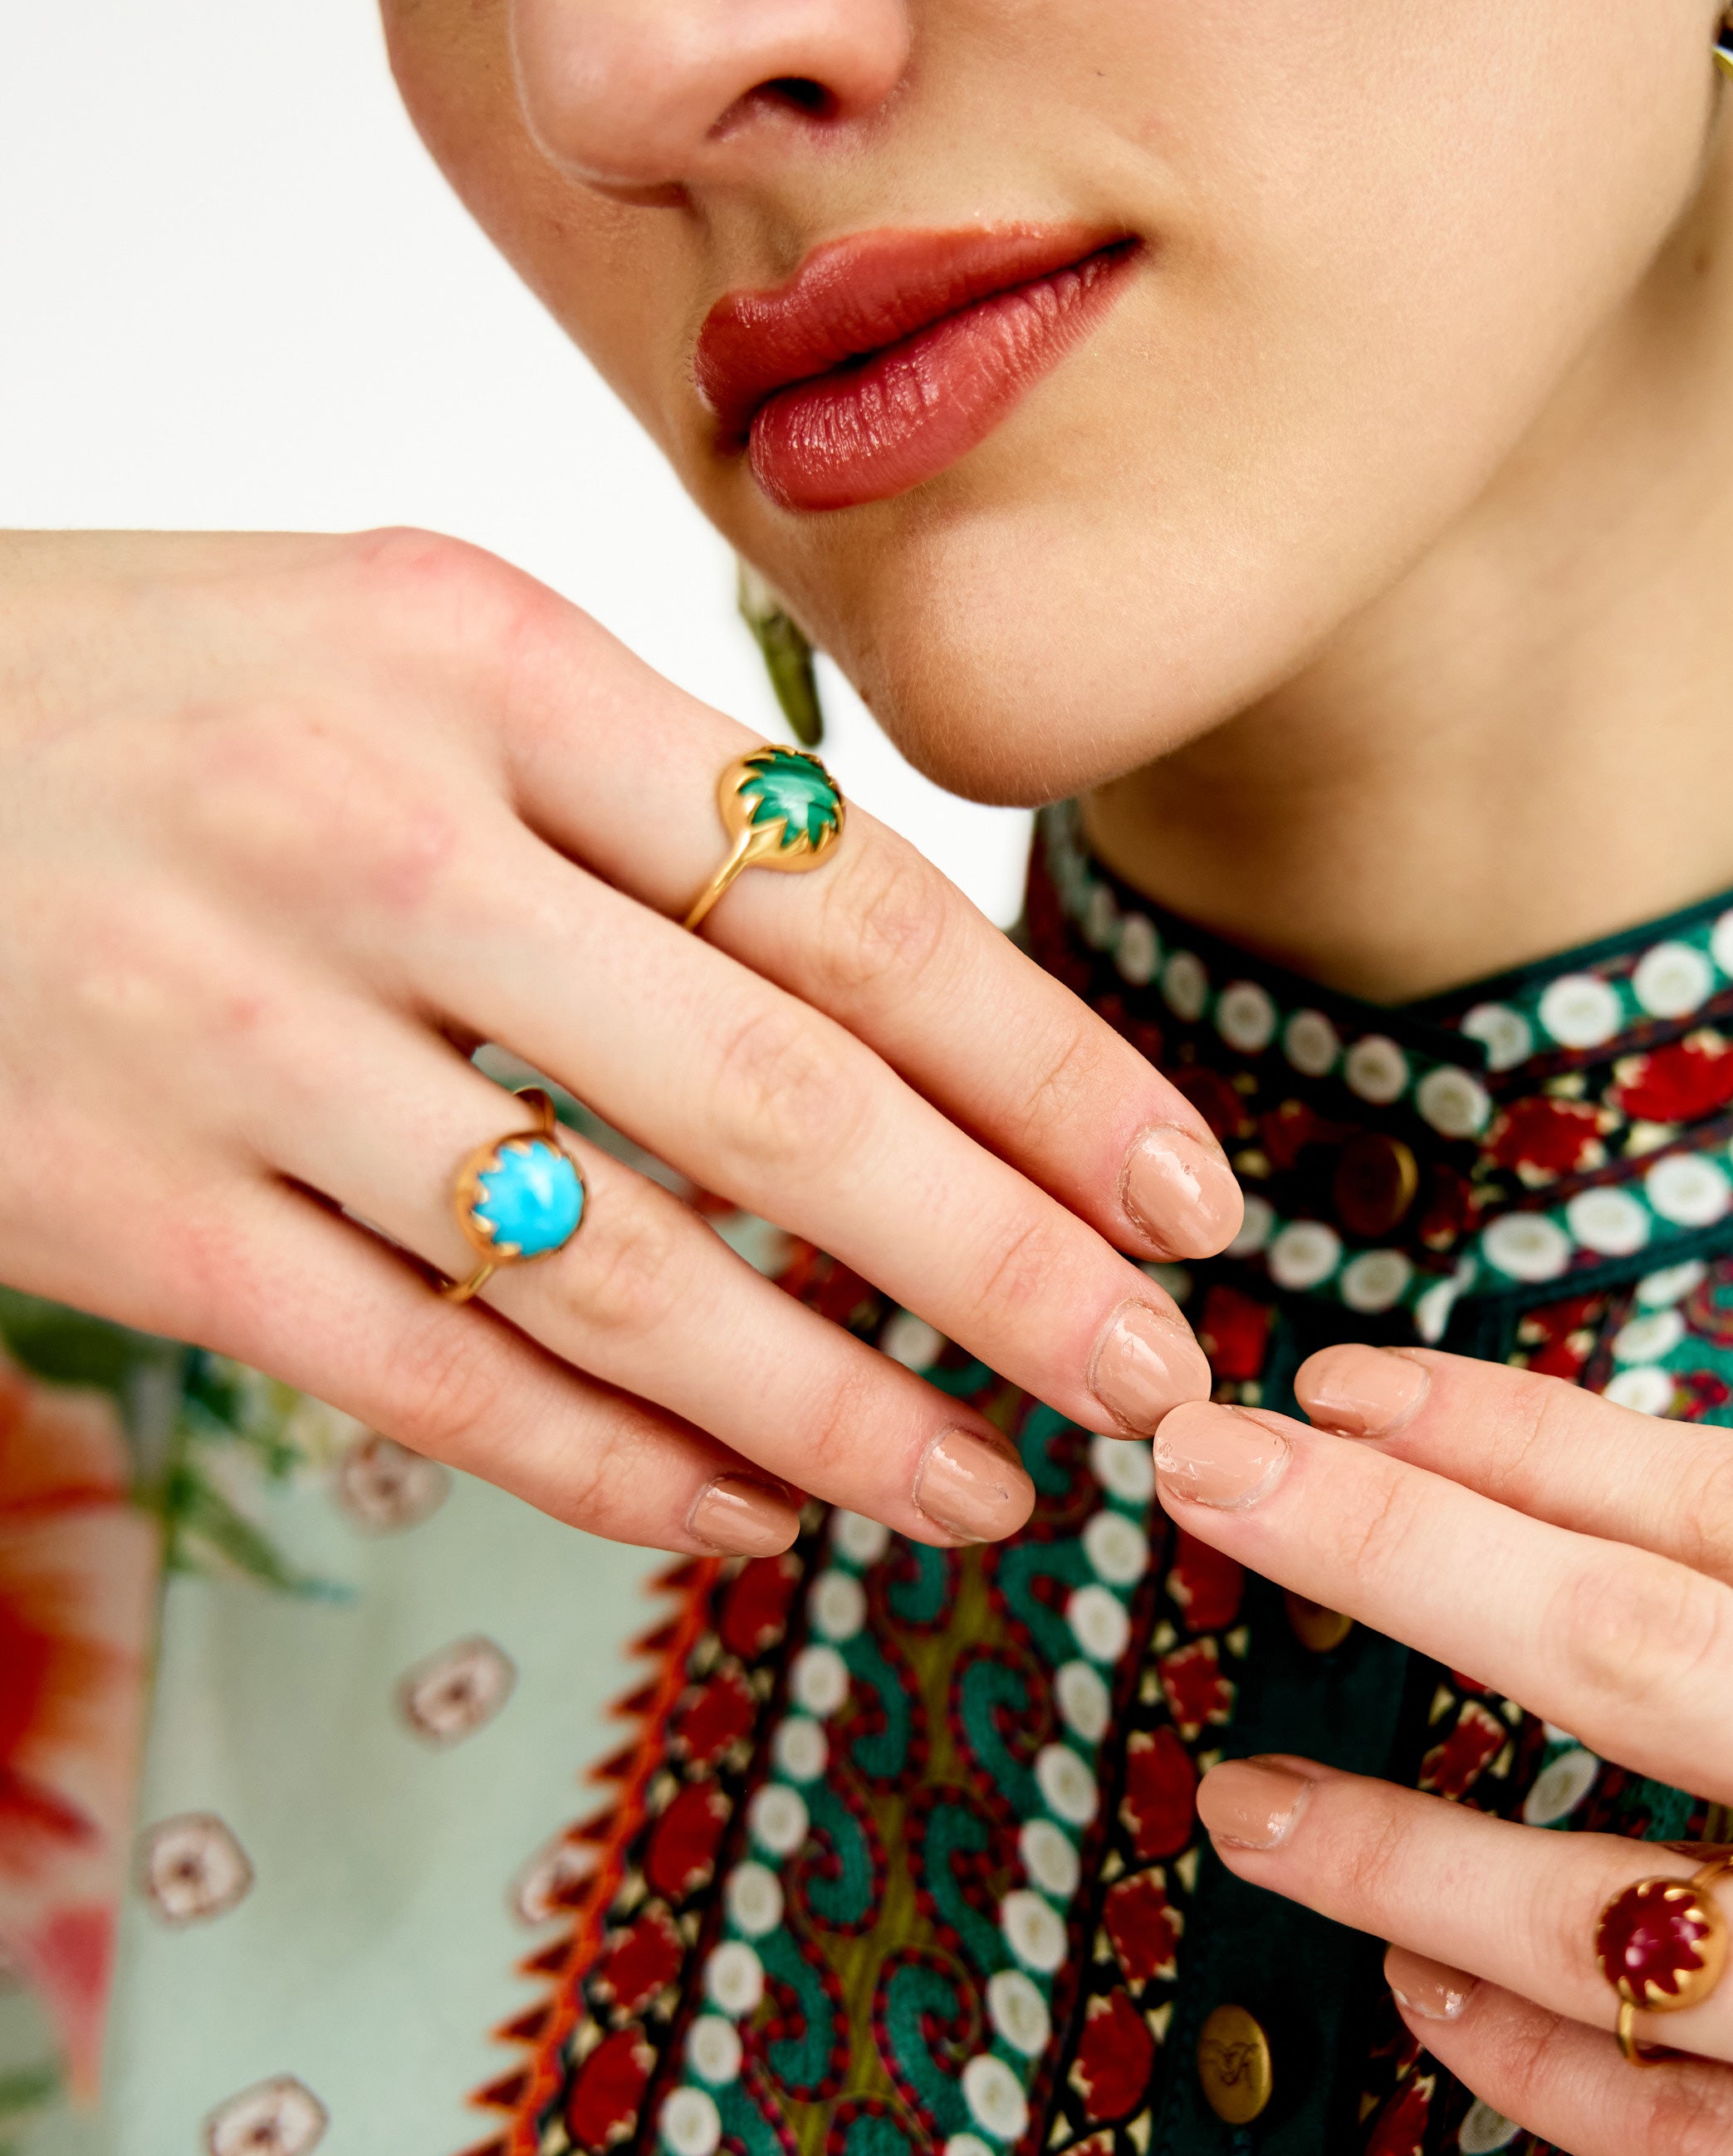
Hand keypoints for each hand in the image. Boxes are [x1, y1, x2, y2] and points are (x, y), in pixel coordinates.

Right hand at [0, 529, 1235, 1552]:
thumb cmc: (137, 692)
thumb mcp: (391, 640)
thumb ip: (628, 786)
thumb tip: (891, 976)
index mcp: (480, 658)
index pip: (843, 895)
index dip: (1044, 1066)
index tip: (1184, 1190)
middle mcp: (376, 839)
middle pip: (776, 1103)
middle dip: (1006, 1268)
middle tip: (1158, 1380)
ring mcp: (239, 1038)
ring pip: (617, 1278)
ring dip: (834, 1411)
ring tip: (984, 1488)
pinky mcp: (125, 1211)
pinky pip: (427, 1376)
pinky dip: (611, 1466)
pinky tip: (742, 1515)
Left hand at [1154, 1345, 1732, 2155]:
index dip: (1527, 1440)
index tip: (1350, 1389)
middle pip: (1652, 1649)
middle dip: (1391, 1543)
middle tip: (1201, 1473)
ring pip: (1621, 1913)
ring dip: (1392, 1845)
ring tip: (1237, 1798)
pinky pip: (1686, 2130)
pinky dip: (1523, 2046)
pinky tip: (1419, 1989)